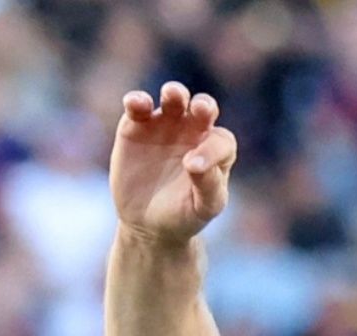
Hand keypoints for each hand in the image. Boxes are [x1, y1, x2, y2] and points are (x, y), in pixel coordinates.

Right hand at [111, 81, 236, 244]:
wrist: (150, 223)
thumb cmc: (185, 214)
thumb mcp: (203, 207)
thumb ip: (207, 185)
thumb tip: (194, 163)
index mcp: (217, 151)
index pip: (221, 142)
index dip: (211, 150)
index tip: (192, 167)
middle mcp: (194, 132)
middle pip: (204, 108)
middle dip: (203, 105)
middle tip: (200, 108)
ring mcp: (165, 126)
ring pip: (173, 99)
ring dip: (174, 93)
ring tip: (171, 95)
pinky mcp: (136, 126)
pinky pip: (138, 107)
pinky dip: (137, 101)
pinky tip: (135, 103)